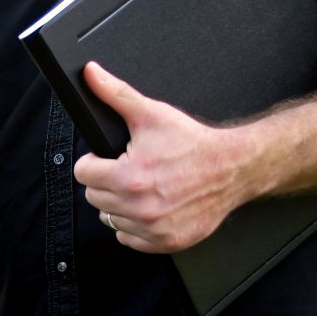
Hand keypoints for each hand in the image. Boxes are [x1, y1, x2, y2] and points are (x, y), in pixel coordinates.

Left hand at [73, 62, 262, 252]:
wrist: (233, 168)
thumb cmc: (193, 143)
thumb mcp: (152, 114)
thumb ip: (115, 95)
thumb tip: (90, 73)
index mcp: (130, 177)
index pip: (83, 174)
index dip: (94, 162)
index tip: (108, 159)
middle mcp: (139, 207)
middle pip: (94, 197)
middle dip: (106, 182)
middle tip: (128, 170)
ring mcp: (152, 228)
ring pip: (110, 218)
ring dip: (119, 205)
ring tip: (141, 188)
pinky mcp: (165, 242)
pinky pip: (129, 238)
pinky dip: (135, 226)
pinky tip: (150, 206)